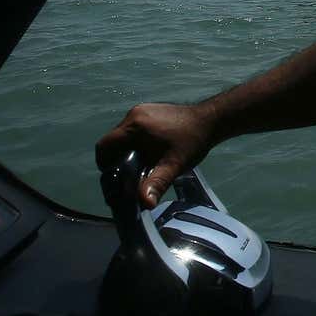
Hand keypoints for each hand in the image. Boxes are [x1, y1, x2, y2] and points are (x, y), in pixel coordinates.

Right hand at [96, 102, 219, 206]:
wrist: (211, 120)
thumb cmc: (193, 141)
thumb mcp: (174, 165)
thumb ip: (157, 183)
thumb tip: (145, 204)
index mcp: (135, 126)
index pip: (104, 146)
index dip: (104, 164)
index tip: (115, 178)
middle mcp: (134, 115)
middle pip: (112, 142)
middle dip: (116, 160)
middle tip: (128, 176)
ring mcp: (141, 111)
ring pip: (122, 136)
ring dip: (126, 151)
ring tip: (140, 167)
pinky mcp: (149, 111)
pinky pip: (133, 130)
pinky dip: (135, 143)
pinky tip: (149, 154)